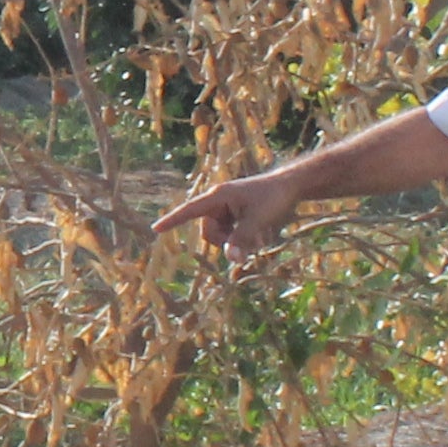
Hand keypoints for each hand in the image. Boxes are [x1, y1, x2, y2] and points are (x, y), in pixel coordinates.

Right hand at [152, 170, 303, 259]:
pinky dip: (243, 239)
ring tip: (261, 238)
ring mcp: (228, 209)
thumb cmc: (273, 198)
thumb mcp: (257, 221)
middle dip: (226, 242)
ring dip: (238, 242)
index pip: (190, 210)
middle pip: (209, 232)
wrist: (291, 186)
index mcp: (218, 197)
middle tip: (251, 244)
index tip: (156, 228)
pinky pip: (231, 234)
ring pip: (221, 235)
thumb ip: (242, 241)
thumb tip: (231, 260)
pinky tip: (262, 234)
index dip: (172, 220)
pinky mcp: (237, 215)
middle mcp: (219, 202)